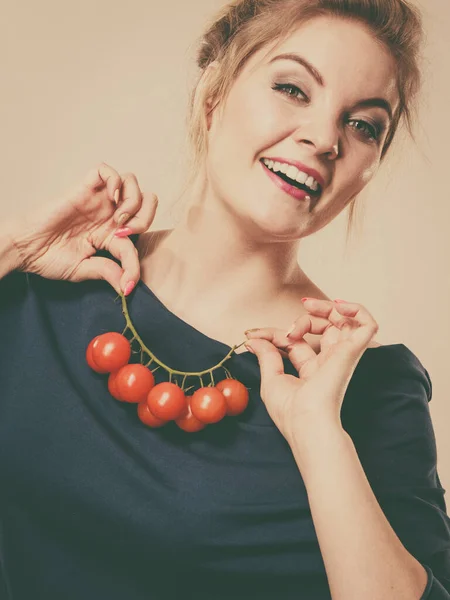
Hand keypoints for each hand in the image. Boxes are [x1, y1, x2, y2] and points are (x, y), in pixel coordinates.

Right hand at [10, 162, 157, 294]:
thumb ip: (107, 273)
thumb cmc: (49, 258)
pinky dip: (115, 181)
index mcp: (112, 235)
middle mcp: (109, 214)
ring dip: (134, 199)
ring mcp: (98, 200)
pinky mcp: (83, 189)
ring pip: (131, 182)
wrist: (26, 249)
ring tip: (119, 217)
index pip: (139, 241)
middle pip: (146, 201)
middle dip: (146, 216)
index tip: (128, 281)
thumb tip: (128, 286)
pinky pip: (105, 171)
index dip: (137, 263)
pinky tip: (111, 199)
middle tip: (127, 232)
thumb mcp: (84, 270)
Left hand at [244, 298, 378, 444]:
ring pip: (345, 321)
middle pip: (323, 327)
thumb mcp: (271, 379)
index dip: (273, 333)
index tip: (252, 335)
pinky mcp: (352, 351)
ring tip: (310, 306)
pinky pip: (368, 325)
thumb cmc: (291, 411)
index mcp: (311, 370)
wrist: (306, 421)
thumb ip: (266, 356)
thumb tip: (255, 340)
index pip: (295, 341)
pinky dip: (358, 310)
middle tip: (287, 320)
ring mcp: (342, 355)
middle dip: (306, 315)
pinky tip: (339, 307)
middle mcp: (329, 361)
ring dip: (327, 307)